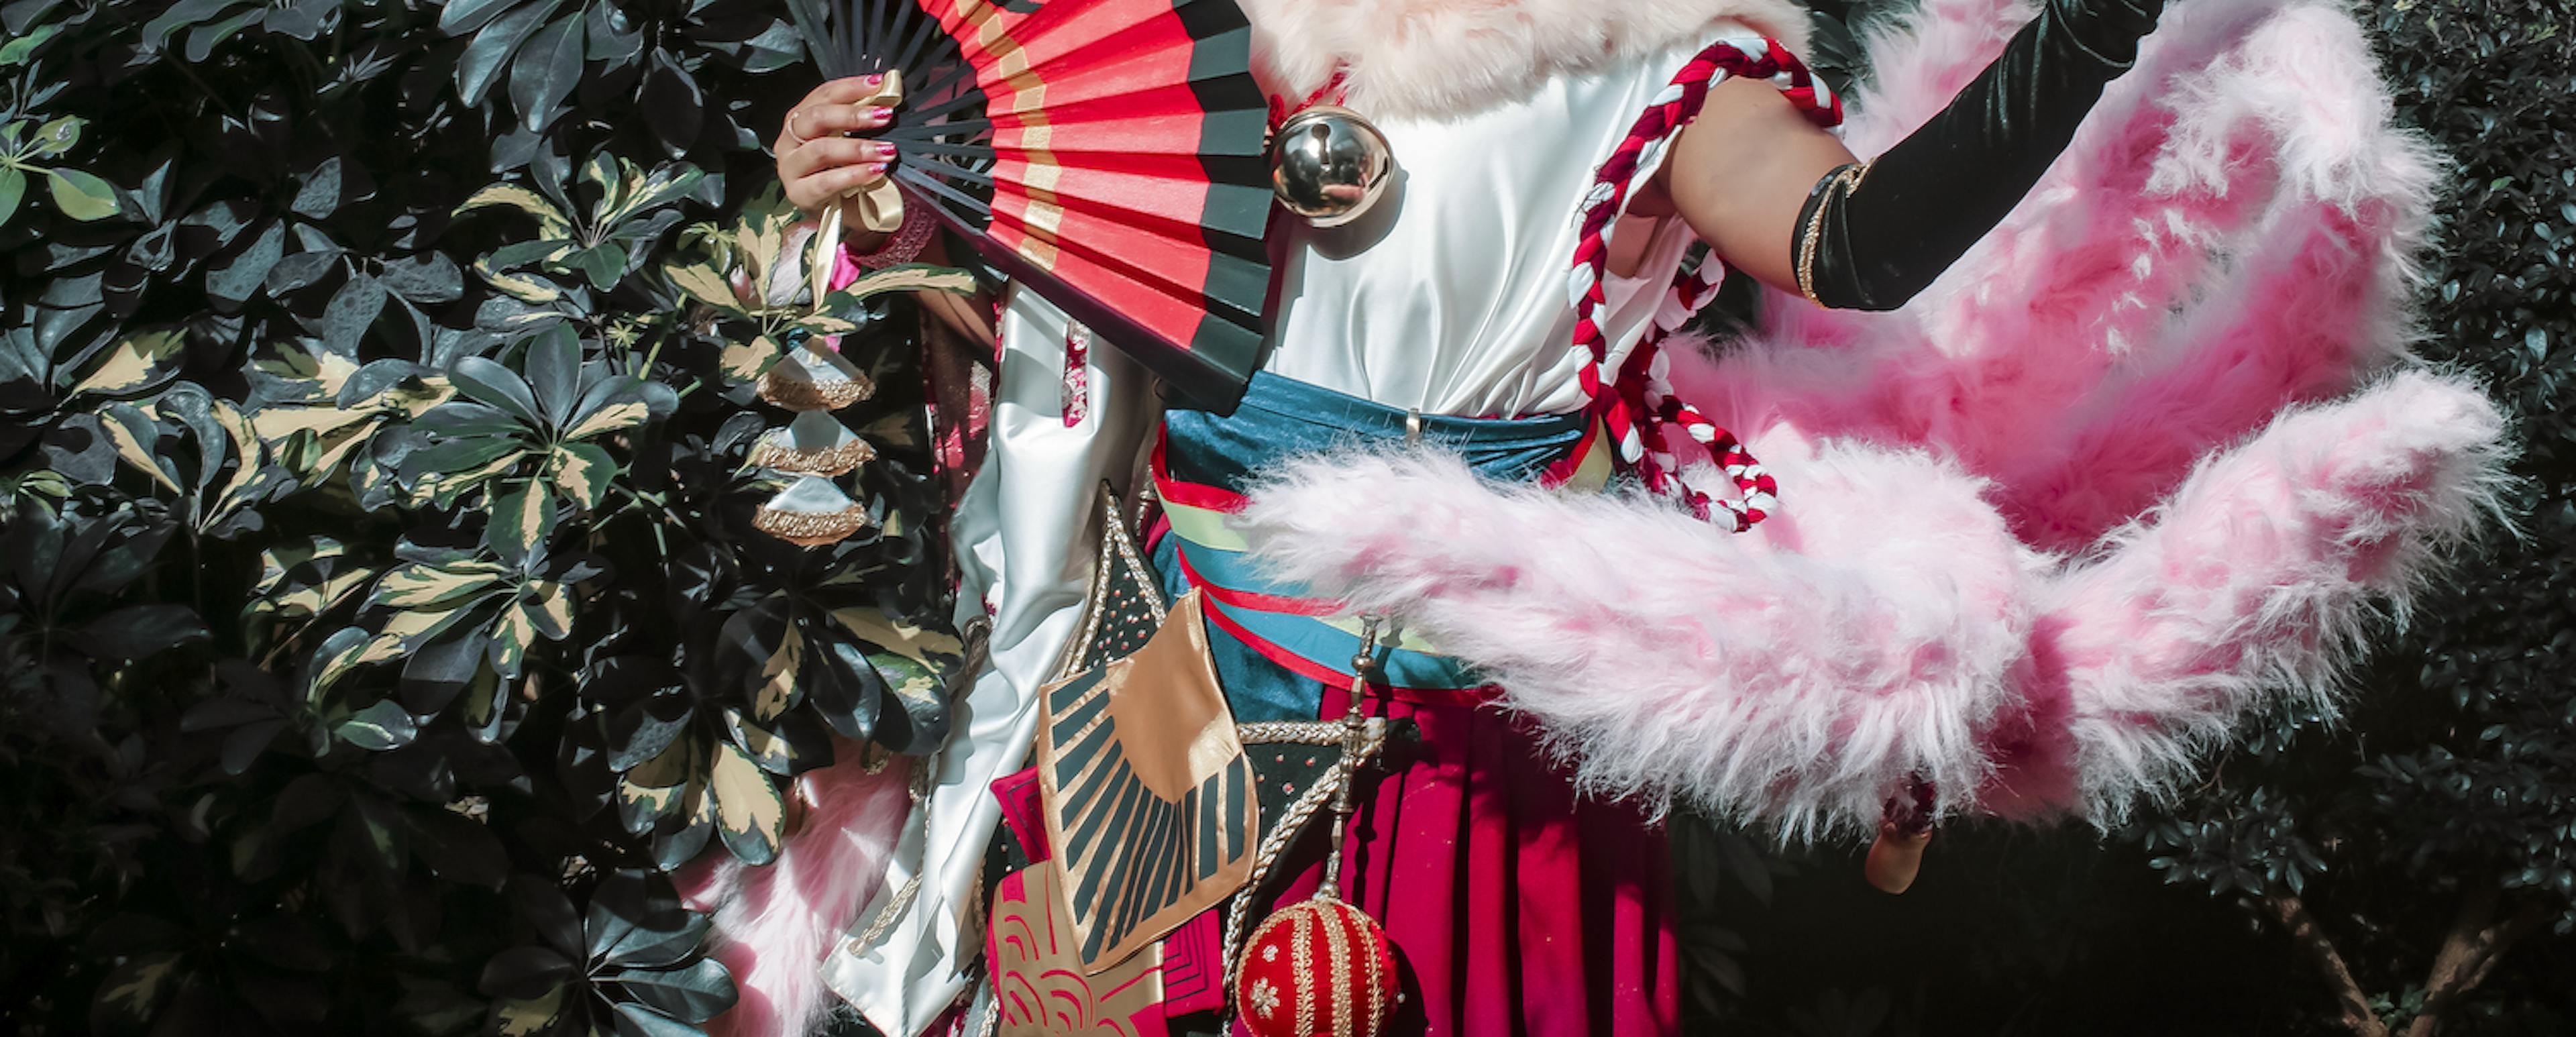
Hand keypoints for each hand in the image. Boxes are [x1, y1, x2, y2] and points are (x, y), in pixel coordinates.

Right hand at [777, 75, 897, 217]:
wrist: (842, 211)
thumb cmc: (844, 170)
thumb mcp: (850, 140)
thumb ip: (860, 121)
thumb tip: (887, 99)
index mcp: (801, 119)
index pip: (823, 94)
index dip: (851, 87)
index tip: (878, 84)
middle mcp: (790, 140)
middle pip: (817, 118)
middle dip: (854, 115)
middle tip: (884, 116)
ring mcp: (790, 168)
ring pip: (820, 149)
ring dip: (857, 148)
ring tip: (886, 150)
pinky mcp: (798, 194)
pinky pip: (826, 181)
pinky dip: (854, 175)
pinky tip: (875, 171)